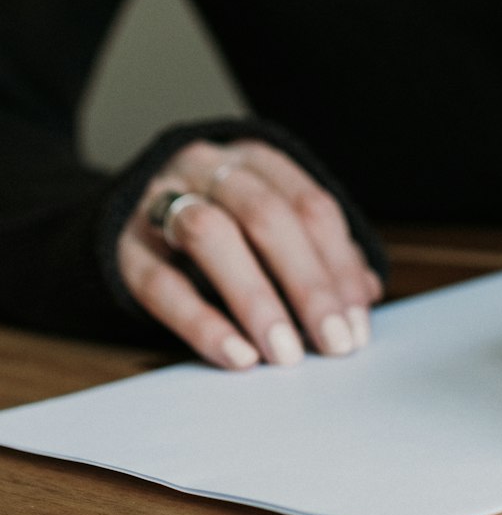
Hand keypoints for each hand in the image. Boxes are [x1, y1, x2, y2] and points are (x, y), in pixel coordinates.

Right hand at [119, 139, 382, 369]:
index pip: (310, 206)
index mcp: (256, 160)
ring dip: (257, 298)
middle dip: (307, 283)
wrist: (125, 212)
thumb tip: (366, 292)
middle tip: (333, 342)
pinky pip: (161, 282)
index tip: (357, 322)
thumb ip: (317, 252)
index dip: (339, 266)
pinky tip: (237, 355)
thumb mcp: (270, 223)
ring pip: (211, 235)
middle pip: (266, 215)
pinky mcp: (122, 246)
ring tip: (285, 353)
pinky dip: (202, 322)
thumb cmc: (219, 222)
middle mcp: (207, 168)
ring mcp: (158, 200)